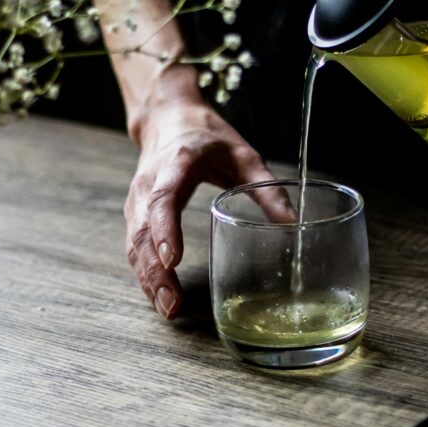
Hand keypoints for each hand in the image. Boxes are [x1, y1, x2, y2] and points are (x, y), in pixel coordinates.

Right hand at [125, 96, 294, 318]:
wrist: (167, 117)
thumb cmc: (207, 136)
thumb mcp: (244, 155)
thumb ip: (268, 189)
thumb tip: (294, 225)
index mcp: (178, 163)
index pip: (164, 199)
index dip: (165, 230)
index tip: (173, 259)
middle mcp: (150, 183)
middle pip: (143, 231)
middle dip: (156, 270)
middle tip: (173, 303)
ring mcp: (137, 198)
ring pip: (134, 243)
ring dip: (148, 278)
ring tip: (168, 309)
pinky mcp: (134, 212)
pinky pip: (134, 246)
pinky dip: (143, 272)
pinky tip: (158, 296)